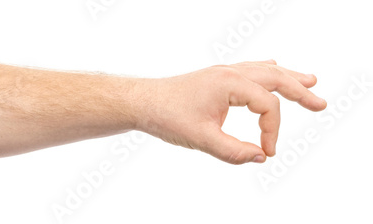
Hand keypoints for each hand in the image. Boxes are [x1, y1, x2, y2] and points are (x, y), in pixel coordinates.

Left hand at [135, 60, 326, 163]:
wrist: (143, 102)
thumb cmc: (168, 116)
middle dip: (300, 91)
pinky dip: (266, 70)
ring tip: (310, 80)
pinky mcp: (216, 77)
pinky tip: (273, 67)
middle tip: (320, 103)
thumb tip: (259, 157)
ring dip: (288, 76)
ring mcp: (223, 72)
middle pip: (275, 78)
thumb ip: (232, 151)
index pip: (267, 106)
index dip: (273, 131)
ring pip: (264, 70)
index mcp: (230, 84)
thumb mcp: (201, 139)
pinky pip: (249, 69)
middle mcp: (230, 73)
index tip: (267, 151)